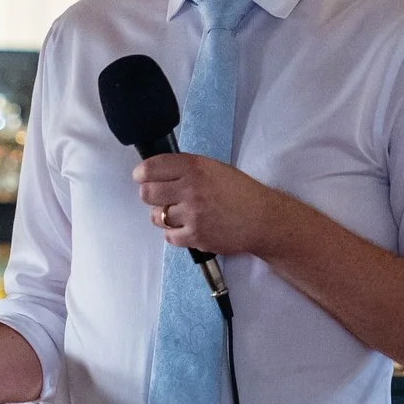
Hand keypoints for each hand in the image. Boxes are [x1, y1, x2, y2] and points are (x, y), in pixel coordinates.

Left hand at [134, 154, 293, 258]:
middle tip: (158, 197)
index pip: (152, 167)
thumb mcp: (214, 168)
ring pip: (156, 217)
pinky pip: (169, 236)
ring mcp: (192, 214)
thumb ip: (187, 169)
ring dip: (162, 216)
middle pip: (147, 193)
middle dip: (149, 195)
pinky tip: (187, 227)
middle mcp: (190, 188)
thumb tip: (158, 172)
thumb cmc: (240, 192)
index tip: (141, 177)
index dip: (142, 173)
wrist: (262, 219)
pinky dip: (174, 234)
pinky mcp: (195, 236)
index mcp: (194, 167)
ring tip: (178, 214)